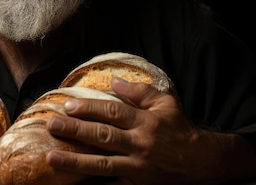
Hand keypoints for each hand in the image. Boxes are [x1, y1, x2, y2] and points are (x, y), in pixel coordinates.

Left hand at [45, 77, 255, 183]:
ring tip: (51, 158)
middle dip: (75, 130)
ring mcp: (139, 168)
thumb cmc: (180, 129)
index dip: (89, 108)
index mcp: (146, 122)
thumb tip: (114, 80)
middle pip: (103, 137)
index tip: (67, 105)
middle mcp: (141, 145)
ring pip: (103, 164)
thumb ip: (139, 92)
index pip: (113, 112)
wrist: (204, 162)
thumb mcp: (165, 104)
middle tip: (52, 126)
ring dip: (75, 162)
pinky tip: (75, 184)